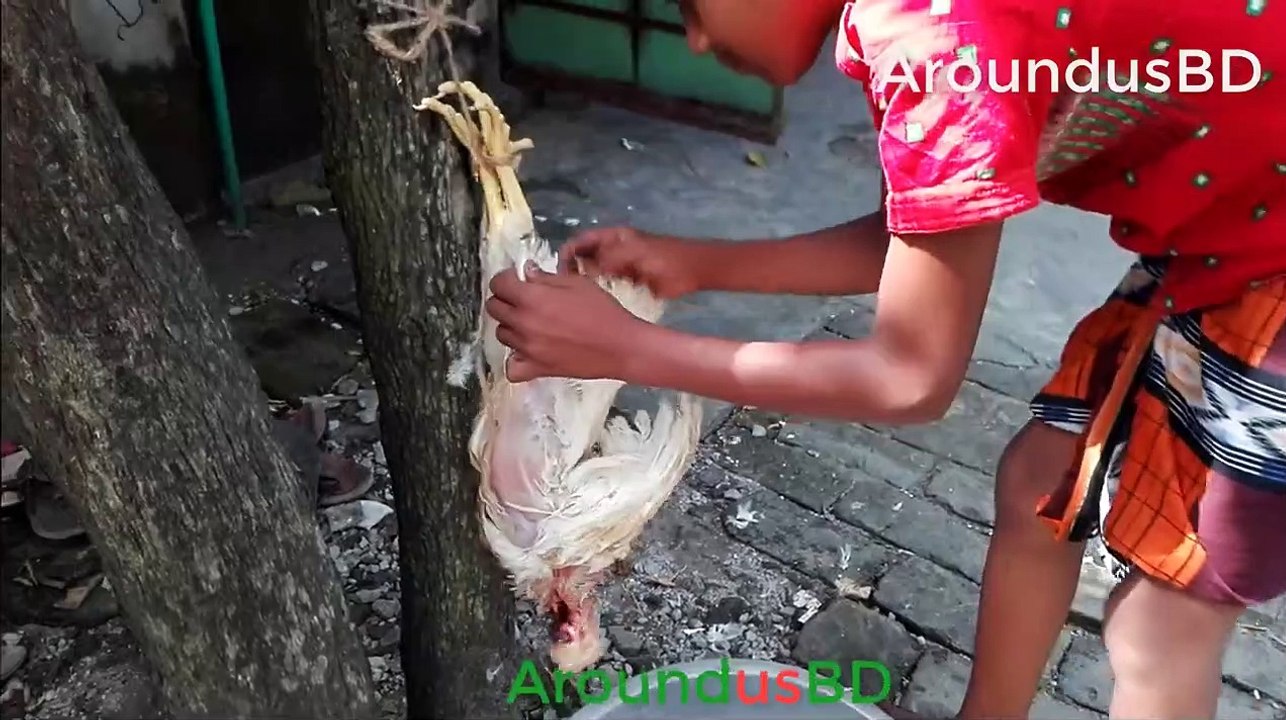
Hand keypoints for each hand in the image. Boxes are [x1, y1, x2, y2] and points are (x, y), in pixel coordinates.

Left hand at [485, 265, 646, 382]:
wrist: (620, 346)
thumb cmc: (603, 312)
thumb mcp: (577, 283)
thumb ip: (546, 278)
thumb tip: (526, 273)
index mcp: (532, 298)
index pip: (499, 284)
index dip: (505, 278)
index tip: (515, 279)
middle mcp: (524, 323)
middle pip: (494, 308)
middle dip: (505, 299)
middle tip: (521, 299)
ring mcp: (527, 349)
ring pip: (501, 334)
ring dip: (511, 326)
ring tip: (529, 323)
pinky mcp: (537, 368)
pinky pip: (511, 367)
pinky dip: (514, 359)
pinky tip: (526, 351)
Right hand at [558, 227, 702, 299]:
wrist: (692, 271)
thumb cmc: (664, 257)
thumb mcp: (632, 253)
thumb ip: (608, 259)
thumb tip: (584, 269)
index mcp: (612, 237)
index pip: (580, 241)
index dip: (567, 254)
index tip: (560, 273)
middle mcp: (612, 250)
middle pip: (583, 258)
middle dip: (573, 272)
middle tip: (567, 292)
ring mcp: (620, 267)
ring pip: (594, 275)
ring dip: (586, 285)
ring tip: (578, 301)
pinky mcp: (628, 283)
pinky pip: (608, 288)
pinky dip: (600, 294)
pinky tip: (596, 305)